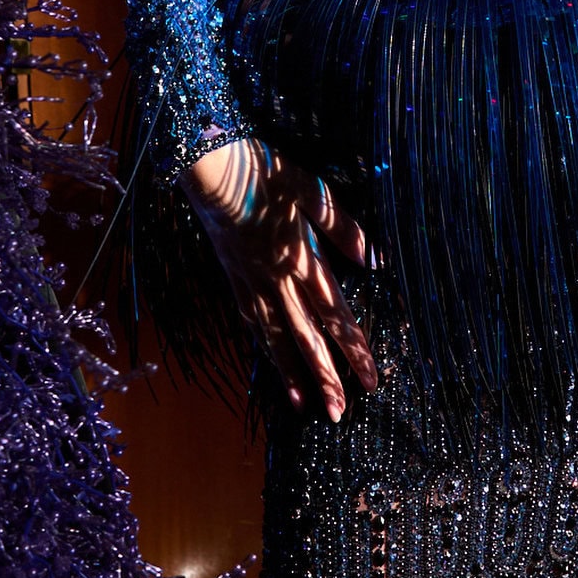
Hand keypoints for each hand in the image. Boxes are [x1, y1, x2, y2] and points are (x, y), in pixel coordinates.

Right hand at [183, 140, 377, 419]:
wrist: (206, 164)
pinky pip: (251, 321)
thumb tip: (371, 259)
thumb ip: (341, 226)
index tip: (371, 379)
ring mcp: (250, 282)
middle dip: (325, 377)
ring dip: (292, 374)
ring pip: (275, 337)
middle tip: (339, 413)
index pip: (335, 315)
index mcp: (301, 258)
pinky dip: (264, 347)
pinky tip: (272, 361)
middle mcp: (276, 279)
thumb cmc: (262, 170)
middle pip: (306, 338)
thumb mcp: (311, 189)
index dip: (354, 349)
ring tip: (305, 406)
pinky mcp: (232, 277)